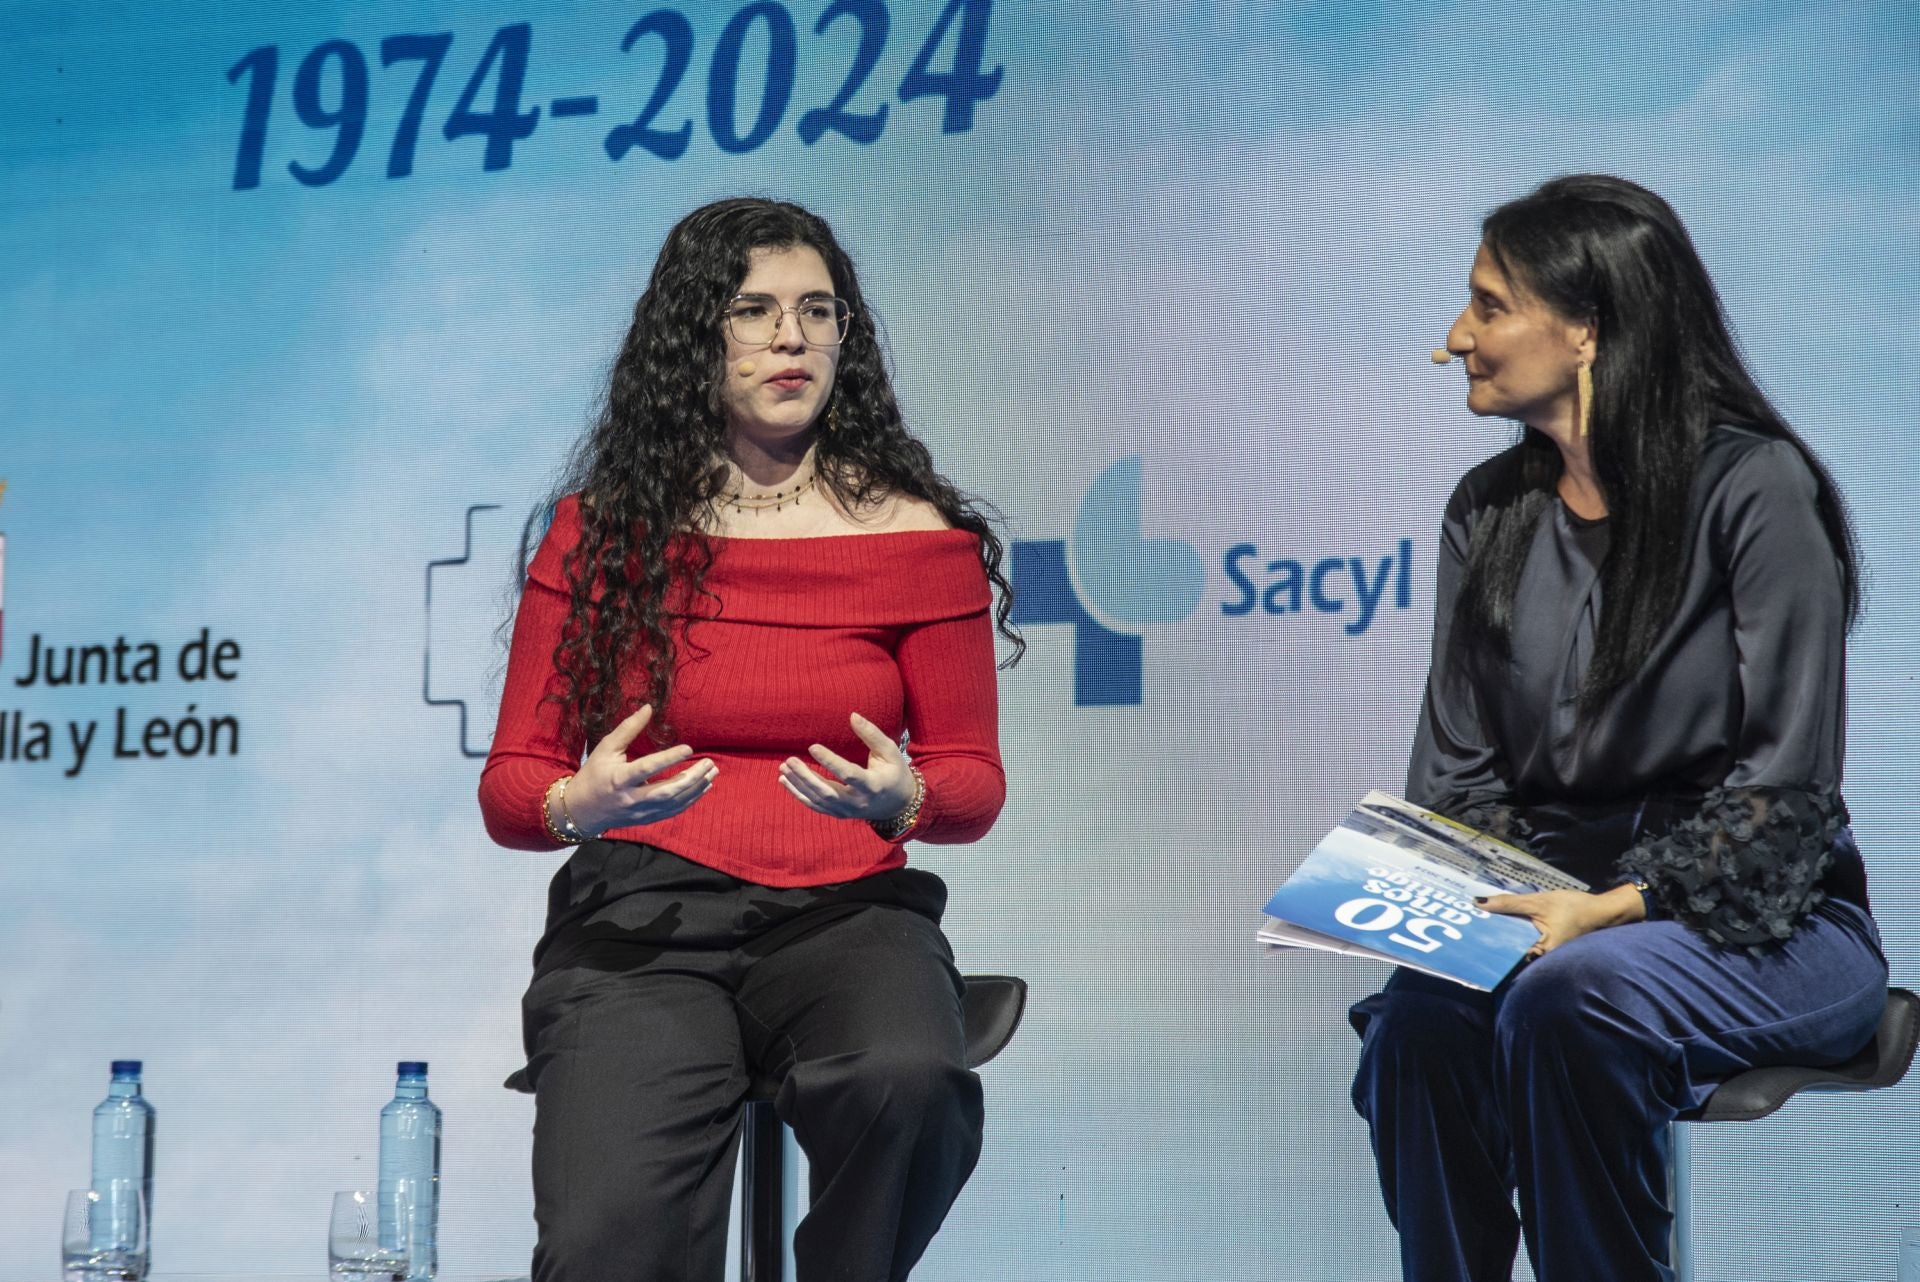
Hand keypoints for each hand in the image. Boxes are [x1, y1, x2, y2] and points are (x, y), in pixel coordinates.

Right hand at [558, 705, 716, 835]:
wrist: (581, 810)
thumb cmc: (594, 774)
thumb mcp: (606, 748)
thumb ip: (628, 728)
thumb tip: (649, 707)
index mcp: (620, 778)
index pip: (648, 768)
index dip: (669, 758)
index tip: (689, 748)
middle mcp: (632, 798)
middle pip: (668, 791)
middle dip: (692, 778)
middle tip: (709, 763)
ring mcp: (640, 812)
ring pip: (674, 803)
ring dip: (696, 788)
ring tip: (712, 772)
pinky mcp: (646, 819)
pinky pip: (673, 811)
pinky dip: (691, 800)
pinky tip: (703, 787)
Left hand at [779, 712, 914, 821]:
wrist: (899, 805)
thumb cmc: (895, 773)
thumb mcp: (890, 751)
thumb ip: (871, 734)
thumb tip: (852, 715)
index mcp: (873, 785)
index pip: (848, 774)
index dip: (830, 761)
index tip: (812, 747)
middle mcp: (859, 802)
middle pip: (828, 792)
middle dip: (806, 776)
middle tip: (789, 760)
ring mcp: (848, 811)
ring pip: (819, 801)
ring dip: (798, 785)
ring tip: (783, 768)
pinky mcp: (840, 815)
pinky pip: (816, 807)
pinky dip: (799, 795)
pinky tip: (786, 781)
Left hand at [1479, 884, 1645, 957]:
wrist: (1604, 912)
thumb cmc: (1576, 909)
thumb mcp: (1539, 902)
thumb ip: (1509, 903)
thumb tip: (1479, 903)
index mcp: (1540, 951)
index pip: (1506, 950)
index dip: (1486, 941)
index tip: (1466, 933)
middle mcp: (1541, 957)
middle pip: (1508, 946)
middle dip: (1490, 936)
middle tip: (1466, 925)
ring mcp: (1543, 951)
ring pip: (1515, 941)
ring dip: (1501, 931)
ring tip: (1477, 921)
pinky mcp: (1545, 944)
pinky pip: (1524, 938)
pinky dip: (1513, 930)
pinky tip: (1500, 920)